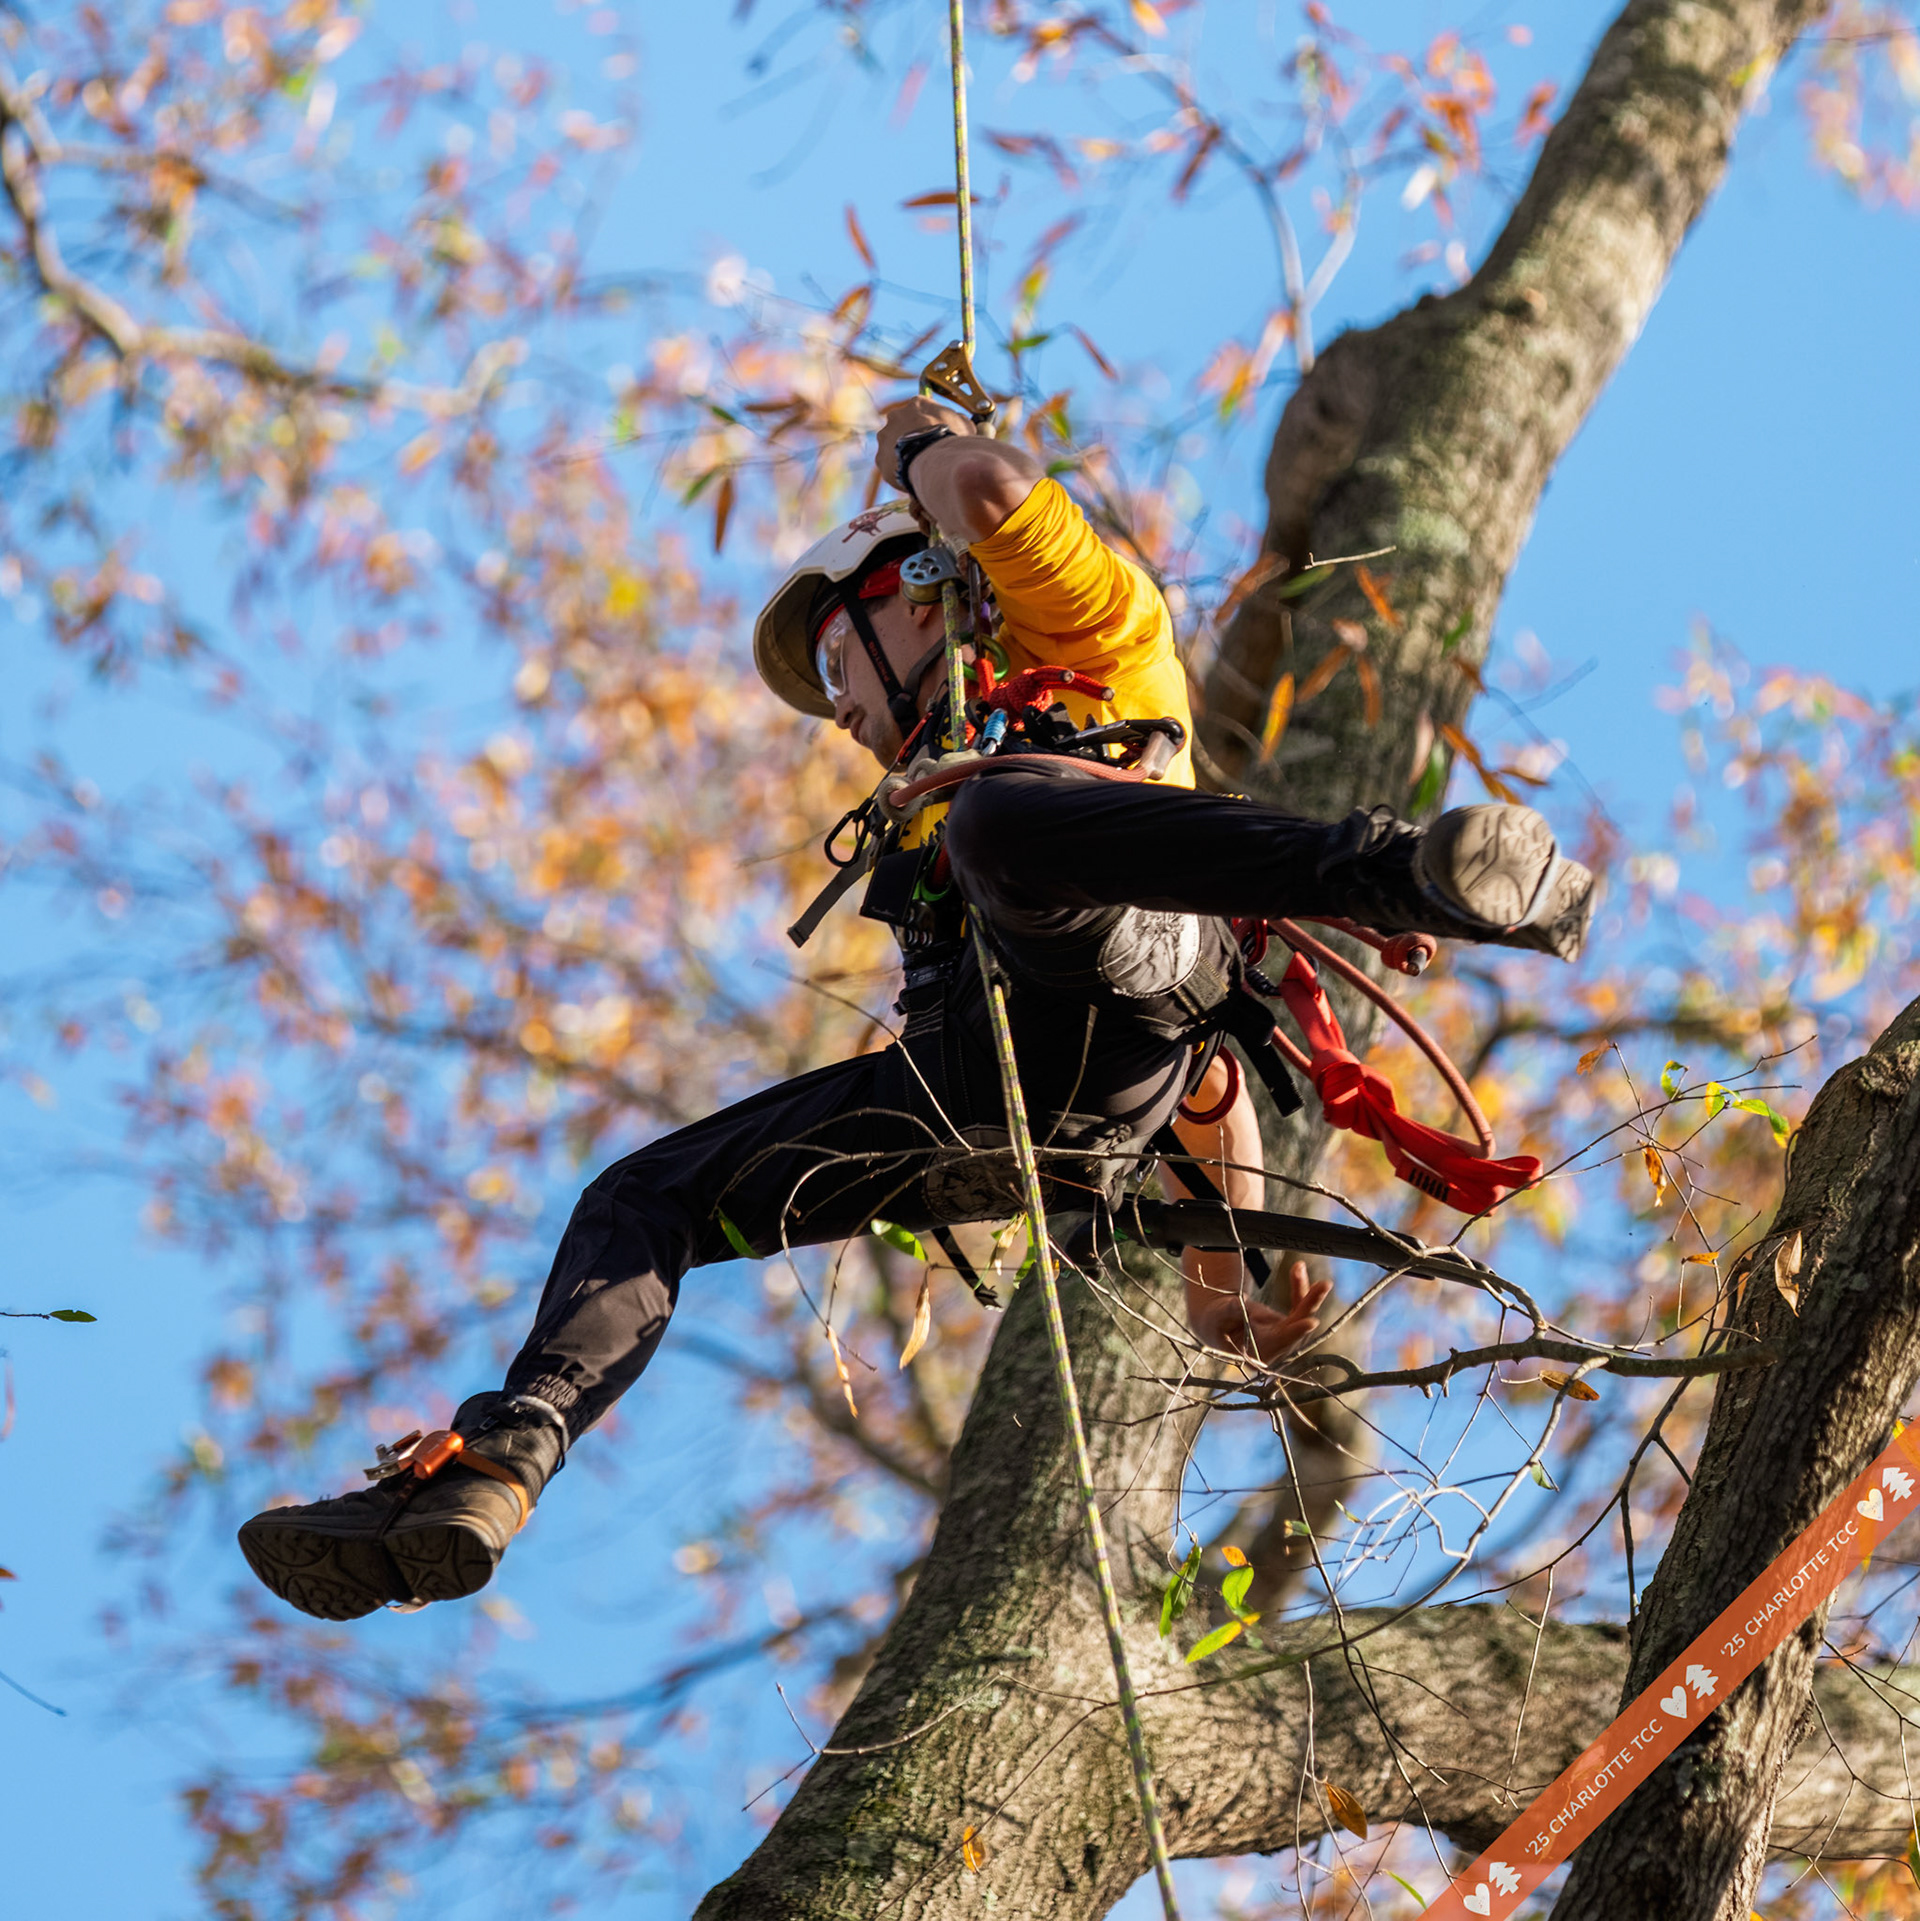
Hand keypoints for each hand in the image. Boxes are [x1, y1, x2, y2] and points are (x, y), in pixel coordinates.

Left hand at [875, 395, 973, 496]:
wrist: (933, 458)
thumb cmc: (951, 439)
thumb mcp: (964, 425)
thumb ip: (959, 421)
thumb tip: (963, 424)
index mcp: (918, 403)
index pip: (921, 411)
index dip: (930, 424)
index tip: (935, 436)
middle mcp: (897, 415)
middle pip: (904, 427)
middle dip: (912, 438)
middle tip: (925, 453)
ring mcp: (885, 436)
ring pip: (893, 446)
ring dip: (903, 454)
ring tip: (918, 467)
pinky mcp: (880, 458)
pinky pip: (890, 466)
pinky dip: (898, 471)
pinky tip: (911, 477)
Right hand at [1190, 1260, 1332, 1365]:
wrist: (1219, 1323)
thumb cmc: (1215, 1323)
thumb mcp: (1218, 1317)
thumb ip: (1230, 1312)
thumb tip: (1241, 1305)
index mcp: (1256, 1354)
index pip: (1279, 1343)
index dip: (1294, 1332)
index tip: (1310, 1321)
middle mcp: (1275, 1349)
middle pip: (1297, 1327)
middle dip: (1309, 1304)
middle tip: (1323, 1285)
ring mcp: (1284, 1337)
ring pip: (1301, 1315)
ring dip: (1307, 1292)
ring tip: (1302, 1268)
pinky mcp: (1288, 1325)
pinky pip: (1298, 1306)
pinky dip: (1299, 1288)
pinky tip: (1297, 1270)